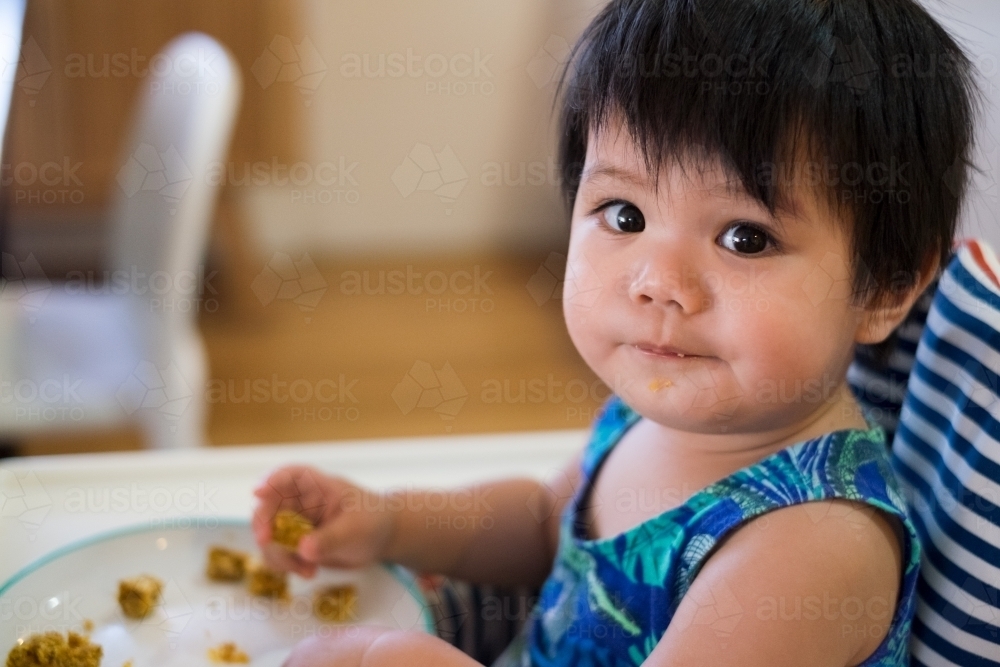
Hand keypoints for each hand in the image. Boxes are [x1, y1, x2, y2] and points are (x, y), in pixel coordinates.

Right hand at [251, 465, 395, 577]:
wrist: (382, 539)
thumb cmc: (373, 521)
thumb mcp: (356, 529)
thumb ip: (330, 538)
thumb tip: (302, 550)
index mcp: (317, 486)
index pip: (290, 475)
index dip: (271, 480)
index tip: (257, 492)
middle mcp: (301, 503)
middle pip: (269, 506)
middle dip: (263, 524)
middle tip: (266, 542)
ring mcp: (296, 524)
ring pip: (270, 535)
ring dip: (278, 554)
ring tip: (305, 570)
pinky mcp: (297, 545)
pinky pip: (280, 554)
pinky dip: (288, 566)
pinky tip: (310, 573)